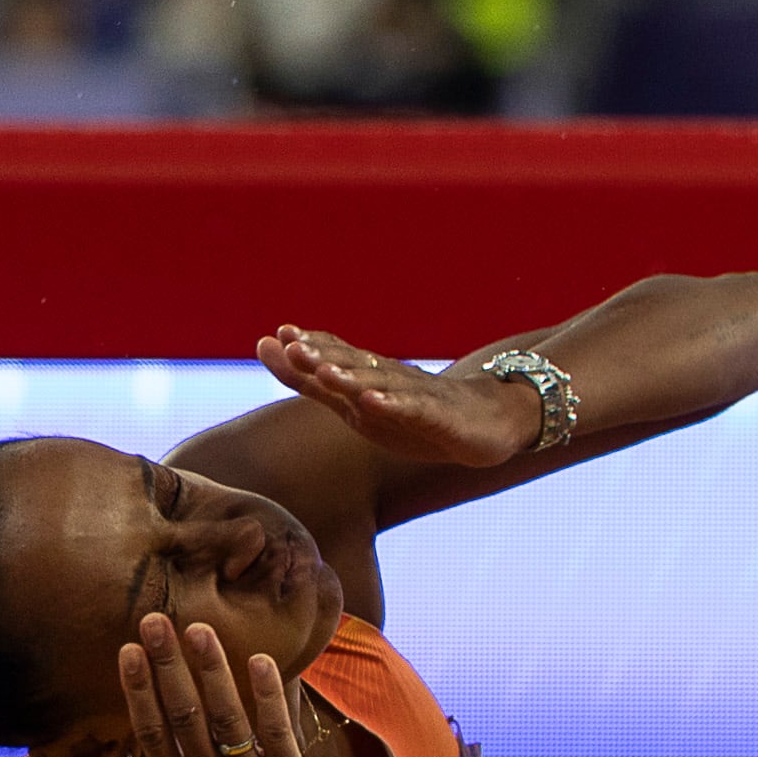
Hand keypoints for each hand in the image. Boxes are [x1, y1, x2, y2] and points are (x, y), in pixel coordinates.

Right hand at [57, 617, 334, 756]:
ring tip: (198, 630)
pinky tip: (262, 663)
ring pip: (227, 720)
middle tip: (154, 620)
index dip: (139, 693)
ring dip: (212, 673)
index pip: (151, 735)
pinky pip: (278, 737)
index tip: (127, 651)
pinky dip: (269, 700)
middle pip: (184, 718)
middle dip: (168, 669)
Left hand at [256, 324, 535, 467]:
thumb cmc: (418, 414)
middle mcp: (391, 379)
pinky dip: (394, 405)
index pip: (338, 356)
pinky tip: (374, 402)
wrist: (490, 422)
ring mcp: (416, 396)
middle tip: (294, 345)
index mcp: (370, 378)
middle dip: (324, 356)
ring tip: (325, 372)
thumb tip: (267, 346)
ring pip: (382, 384)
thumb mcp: (358, 404)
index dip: (310, 347)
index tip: (278, 334)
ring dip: (353, 377)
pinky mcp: (440, 416)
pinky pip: (415, 410)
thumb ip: (312, 382)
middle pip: (355, 364)